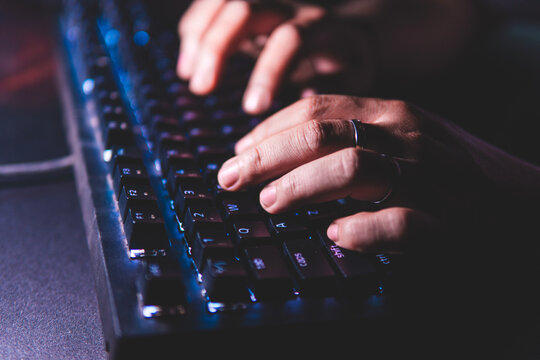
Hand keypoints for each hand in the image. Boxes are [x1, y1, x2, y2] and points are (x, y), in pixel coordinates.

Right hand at [176, 0, 374, 113]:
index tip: (252, 109)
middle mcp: (289, 8)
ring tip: (188, 74)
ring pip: (224, 1)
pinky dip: (195, 27)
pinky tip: (187, 58)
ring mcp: (266, 3)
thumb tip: (302, 113)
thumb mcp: (353, 80)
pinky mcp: (248, 7)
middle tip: (201, 88)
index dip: (268, 71)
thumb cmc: (348, 65)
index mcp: (318, 28)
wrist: (349, 32)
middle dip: (218, 47)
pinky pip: (214, 3)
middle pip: (246, 10)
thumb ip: (333, 93)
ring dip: (200, 35)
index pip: (289, 39)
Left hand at [217, 95, 539, 252]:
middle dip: (266, 156)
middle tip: (230, 178)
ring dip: (302, 186)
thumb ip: (355, 136)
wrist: (525, 205)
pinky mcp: (448, 221)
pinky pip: (399, 222)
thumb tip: (289, 148)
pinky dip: (363, 229)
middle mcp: (406, 136)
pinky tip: (337, 236)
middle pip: (321, 135)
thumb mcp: (406, 138)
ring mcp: (427, 177)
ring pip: (352, 169)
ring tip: (269, 203)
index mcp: (393, 114)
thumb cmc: (455, 173)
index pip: (317, 111)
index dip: (268, 131)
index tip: (237, 151)